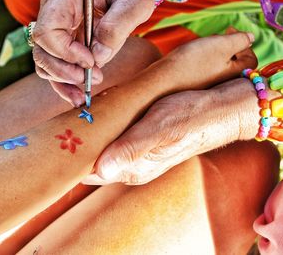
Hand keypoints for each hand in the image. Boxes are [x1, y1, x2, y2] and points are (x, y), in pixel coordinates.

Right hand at [32, 0, 154, 106]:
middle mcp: (55, 11)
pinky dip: (64, 81)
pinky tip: (78, 94)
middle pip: (42, 49)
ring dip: (61, 81)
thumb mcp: (133, 0)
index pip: (48, 30)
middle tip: (90, 79)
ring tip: (82, 95)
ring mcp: (58, 26)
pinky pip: (56, 62)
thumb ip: (117, 26)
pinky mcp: (66, 38)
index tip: (90, 61)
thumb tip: (99, 57)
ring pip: (45, 60)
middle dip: (63, 71)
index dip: (66, 52)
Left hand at [82, 30, 257, 184]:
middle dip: (82, 146)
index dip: (75, 156)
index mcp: (135, 168)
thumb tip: (101, 169)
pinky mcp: (145, 144)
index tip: (63, 137)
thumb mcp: (161, 128)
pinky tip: (105, 116)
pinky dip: (107, 131)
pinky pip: (117, 142)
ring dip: (94, 137)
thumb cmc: (191, 116)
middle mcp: (135, 167)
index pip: (92, 172)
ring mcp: (140, 156)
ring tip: (84, 117)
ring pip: (106, 151)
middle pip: (96, 162)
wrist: (219, 111)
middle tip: (71, 122)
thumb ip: (131, 148)